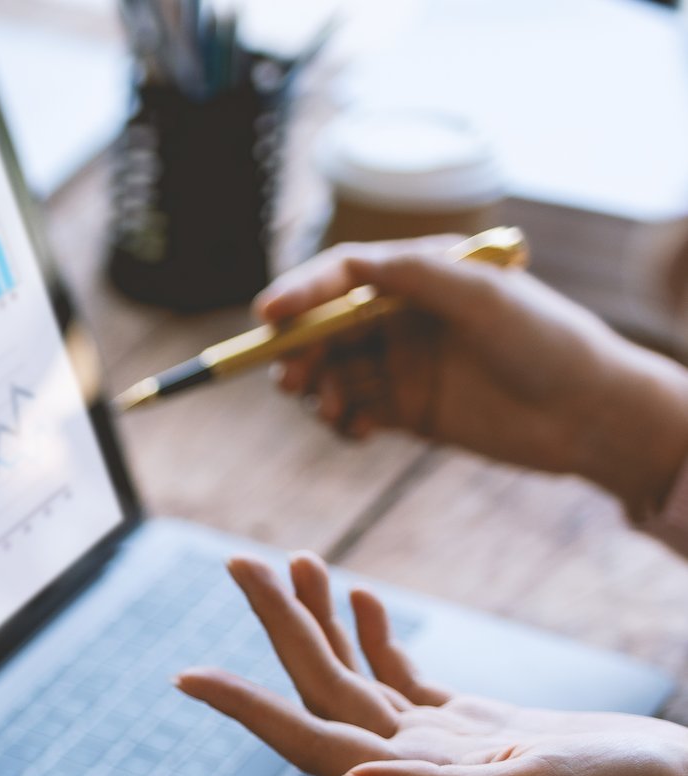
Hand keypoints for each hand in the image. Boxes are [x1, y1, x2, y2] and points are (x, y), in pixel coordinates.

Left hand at [176, 551, 687, 775]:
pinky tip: (356, 598)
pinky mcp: (475, 728)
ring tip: (291, 562)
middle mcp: (409, 767)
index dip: (243, 707)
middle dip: (278, 626)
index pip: (306, 736)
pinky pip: (403, 678)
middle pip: (321, 688)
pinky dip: (374, 636)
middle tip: (238, 561)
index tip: (185, 676)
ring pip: (357, 675)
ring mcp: (439, 746)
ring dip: (320, 621)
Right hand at [259, 238, 687, 515]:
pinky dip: (339, 421)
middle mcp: (404, 317)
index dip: (301, 292)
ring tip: (330, 410)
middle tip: (289, 379)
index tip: (269, 316)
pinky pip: (350, 412)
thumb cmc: (547, 342)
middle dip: (297, 350)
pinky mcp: (405, 409)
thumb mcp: (484, 296)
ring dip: (316, 390)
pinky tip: (355, 430)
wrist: (587, 414)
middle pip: (324, 327)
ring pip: (330, 372)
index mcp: (422, 277)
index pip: (344, 275)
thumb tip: (352, 263)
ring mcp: (402, 364)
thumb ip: (417, 276)